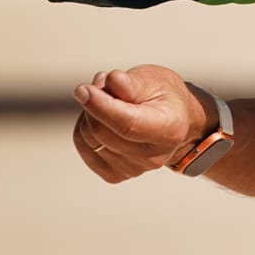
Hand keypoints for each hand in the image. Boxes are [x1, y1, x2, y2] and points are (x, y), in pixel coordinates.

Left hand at [71, 64, 210, 182]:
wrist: (171, 120)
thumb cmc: (162, 96)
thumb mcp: (152, 79)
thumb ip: (132, 82)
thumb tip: (112, 81)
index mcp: (168, 129)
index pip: (127, 124)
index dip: (101, 106)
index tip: (82, 89)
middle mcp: (153, 156)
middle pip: (102, 132)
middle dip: (93, 102)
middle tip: (103, 82)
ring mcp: (134, 169)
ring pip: (89, 138)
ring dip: (89, 113)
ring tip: (108, 98)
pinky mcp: (115, 175)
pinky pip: (85, 147)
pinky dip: (85, 127)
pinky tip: (101, 117)